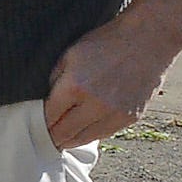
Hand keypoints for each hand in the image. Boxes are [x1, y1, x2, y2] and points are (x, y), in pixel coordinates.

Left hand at [43, 9, 181, 149]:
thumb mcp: (70, 55)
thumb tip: (44, 102)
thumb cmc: (106, 43)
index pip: (48, 117)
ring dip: (70, 140)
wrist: (148, 40)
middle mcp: (95, 104)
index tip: (33, 126)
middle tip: (43, 138)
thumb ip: (54, 81)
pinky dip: (91, 134)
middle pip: (64, 133)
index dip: (39, 123)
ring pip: (84, 138)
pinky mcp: (130, 118)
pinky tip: (83, 130)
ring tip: (61, 139)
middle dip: (52, 136)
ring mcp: (115, 114)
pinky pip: (104, 134)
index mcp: (75, 87)